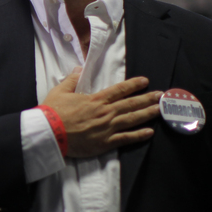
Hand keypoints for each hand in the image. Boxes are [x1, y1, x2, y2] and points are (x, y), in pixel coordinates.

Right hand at [41, 69, 160, 157]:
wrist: (49, 133)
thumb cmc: (53, 112)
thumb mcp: (60, 91)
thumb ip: (72, 80)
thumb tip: (79, 68)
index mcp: (96, 100)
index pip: (119, 90)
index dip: (134, 85)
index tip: (145, 81)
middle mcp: (105, 112)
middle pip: (131, 104)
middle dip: (147, 98)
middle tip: (161, 95)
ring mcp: (107, 128)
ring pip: (132, 119)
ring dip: (147, 113)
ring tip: (160, 110)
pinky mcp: (105, 142)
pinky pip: (126, 138)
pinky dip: (138, 135)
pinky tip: (149, 132)